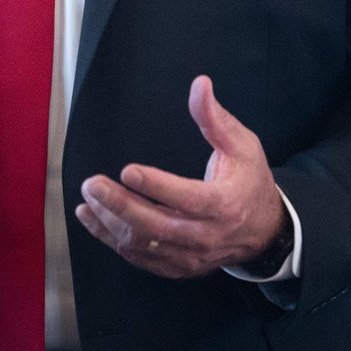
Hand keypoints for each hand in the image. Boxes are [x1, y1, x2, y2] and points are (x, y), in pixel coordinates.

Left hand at [73, 76, 285, 279]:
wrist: (263, 230)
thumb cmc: (250, 181)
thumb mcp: (243, 145)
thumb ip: (215, 118)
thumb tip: (200, 84)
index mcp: (225, 204)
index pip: (188, 198)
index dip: (157, 187)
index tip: (128, 170)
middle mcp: (206, 235)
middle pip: (158, 226)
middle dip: (120, 205)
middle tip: (92, 184)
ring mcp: (190, 255)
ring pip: (144, 244)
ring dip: (110, 222)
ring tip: (87, 198)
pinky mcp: (177, 266)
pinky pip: (140, 257)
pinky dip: (111, 239)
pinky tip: (92, 217)